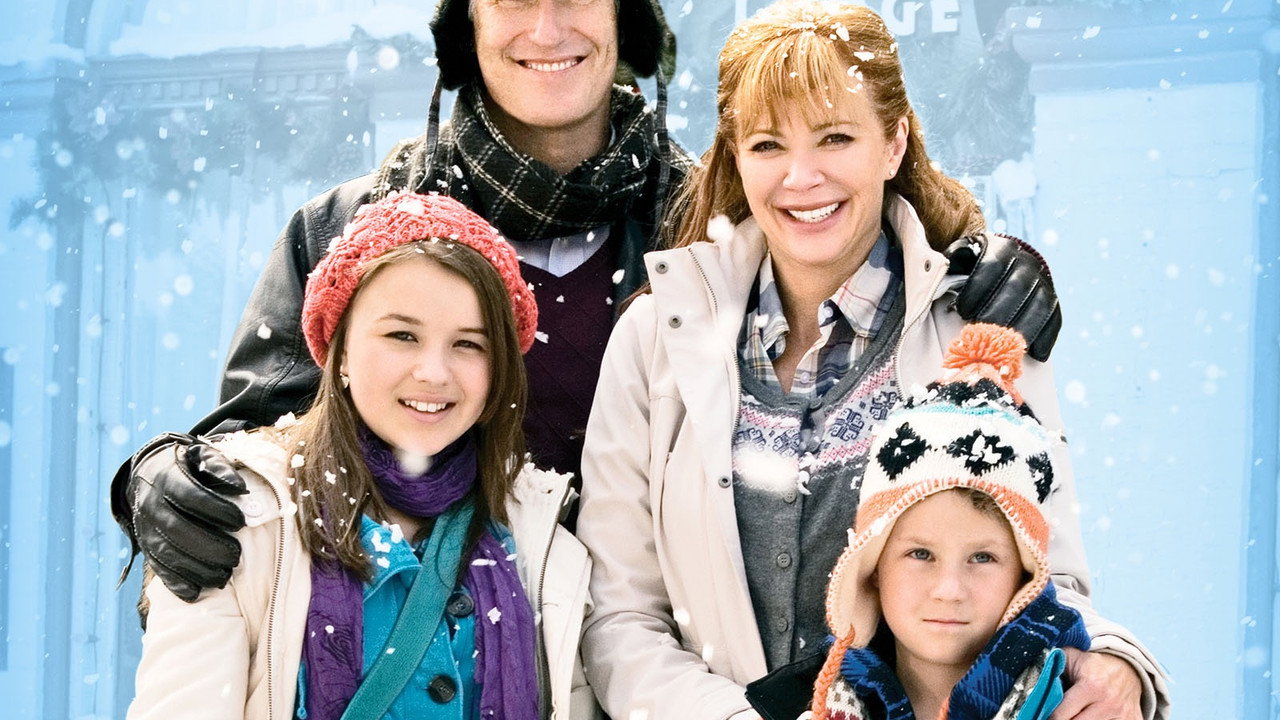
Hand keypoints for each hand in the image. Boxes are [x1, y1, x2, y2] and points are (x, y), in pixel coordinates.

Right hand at [128, 434, 247, 600]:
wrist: (148, 472)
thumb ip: (220, 466)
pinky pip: (157, 566)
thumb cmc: (186, 464)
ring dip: (196, 568)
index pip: (190, 496)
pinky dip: (175, 582)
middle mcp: (151, 504)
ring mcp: (146, 528)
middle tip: (237, 556)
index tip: (241, 521)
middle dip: (209, 546)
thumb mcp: (201, 455)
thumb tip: (240, 487)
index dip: (215, 510)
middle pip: (178, 529)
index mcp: (166, 478)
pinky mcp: (146, 546)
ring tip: (225, 577)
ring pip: (167, 553)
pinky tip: (196, 591)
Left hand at [946, 234, 1061, 361]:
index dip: (977, 289)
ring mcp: (1042, 281)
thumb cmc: (971, 267)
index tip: (961, 310)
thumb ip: (952, 261)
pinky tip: (1036, 353)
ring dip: (1021, 327)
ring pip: (1040, 303)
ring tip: (1003, 346)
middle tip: (980, 332)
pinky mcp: (1052, 299)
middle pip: (1017, 287)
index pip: (992, 265)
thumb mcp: (960, 258)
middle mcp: (1026, 261)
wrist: (1004, 266)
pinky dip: (1046, 336)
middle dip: (998, 312)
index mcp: (1001, 249)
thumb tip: (945, 265)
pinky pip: (1054, 318)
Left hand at [1051, 648, 1142, 719]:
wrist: (1128, 669)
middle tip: (1056, 716)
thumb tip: (1032, 677)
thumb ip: (1052, 665)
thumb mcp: (1071, 658)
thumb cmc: (1092, 666)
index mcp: (1091, 686)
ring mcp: (1122, 715)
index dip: (1050, 717)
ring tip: (1074, 714)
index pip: (1062, 714)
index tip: (1042, 715)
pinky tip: (1089, 717)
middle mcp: (1108, 703)